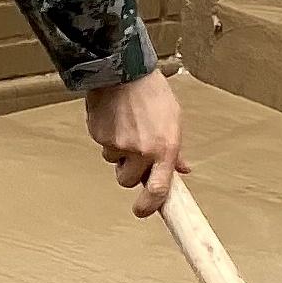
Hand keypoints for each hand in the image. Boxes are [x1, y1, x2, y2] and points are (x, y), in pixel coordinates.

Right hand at [85, 69, 190, 218]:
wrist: (122, 70)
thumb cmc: (152, 92)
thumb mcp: (174, 120)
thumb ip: (176, 150)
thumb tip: (182, 169)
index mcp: (164, 149)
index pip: (158, 190)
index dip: (149, 207)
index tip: (143, 212)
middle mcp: (141, 151)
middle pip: (127, 180)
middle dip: (128, 171)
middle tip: (133, 154)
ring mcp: (117, 144)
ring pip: (113, 161)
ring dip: (118, 151)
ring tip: (125, 125)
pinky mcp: (99, 135)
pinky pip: (102, 144)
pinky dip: (107, 135)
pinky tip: (114, 117)